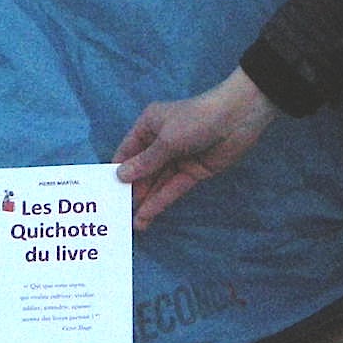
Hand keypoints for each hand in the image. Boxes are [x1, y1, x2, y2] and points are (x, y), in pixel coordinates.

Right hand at [114, 68, 278, 229]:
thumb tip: (121, 176)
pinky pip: (172, 187)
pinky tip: (148, 215)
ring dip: (146, 201)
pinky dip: (160, 201)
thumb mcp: (166, 140)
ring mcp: (177, 158)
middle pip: (142, 170)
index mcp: (149, 126)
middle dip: (132, 191)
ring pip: (157, 183)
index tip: (105, 193)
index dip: (117, 171)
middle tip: (118, 214)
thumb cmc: (196, 120)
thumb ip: (145, 162)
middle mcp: (160, 142)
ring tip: (132, 224)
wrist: (238, 118)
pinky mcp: (192, 172)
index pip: (128, 152)